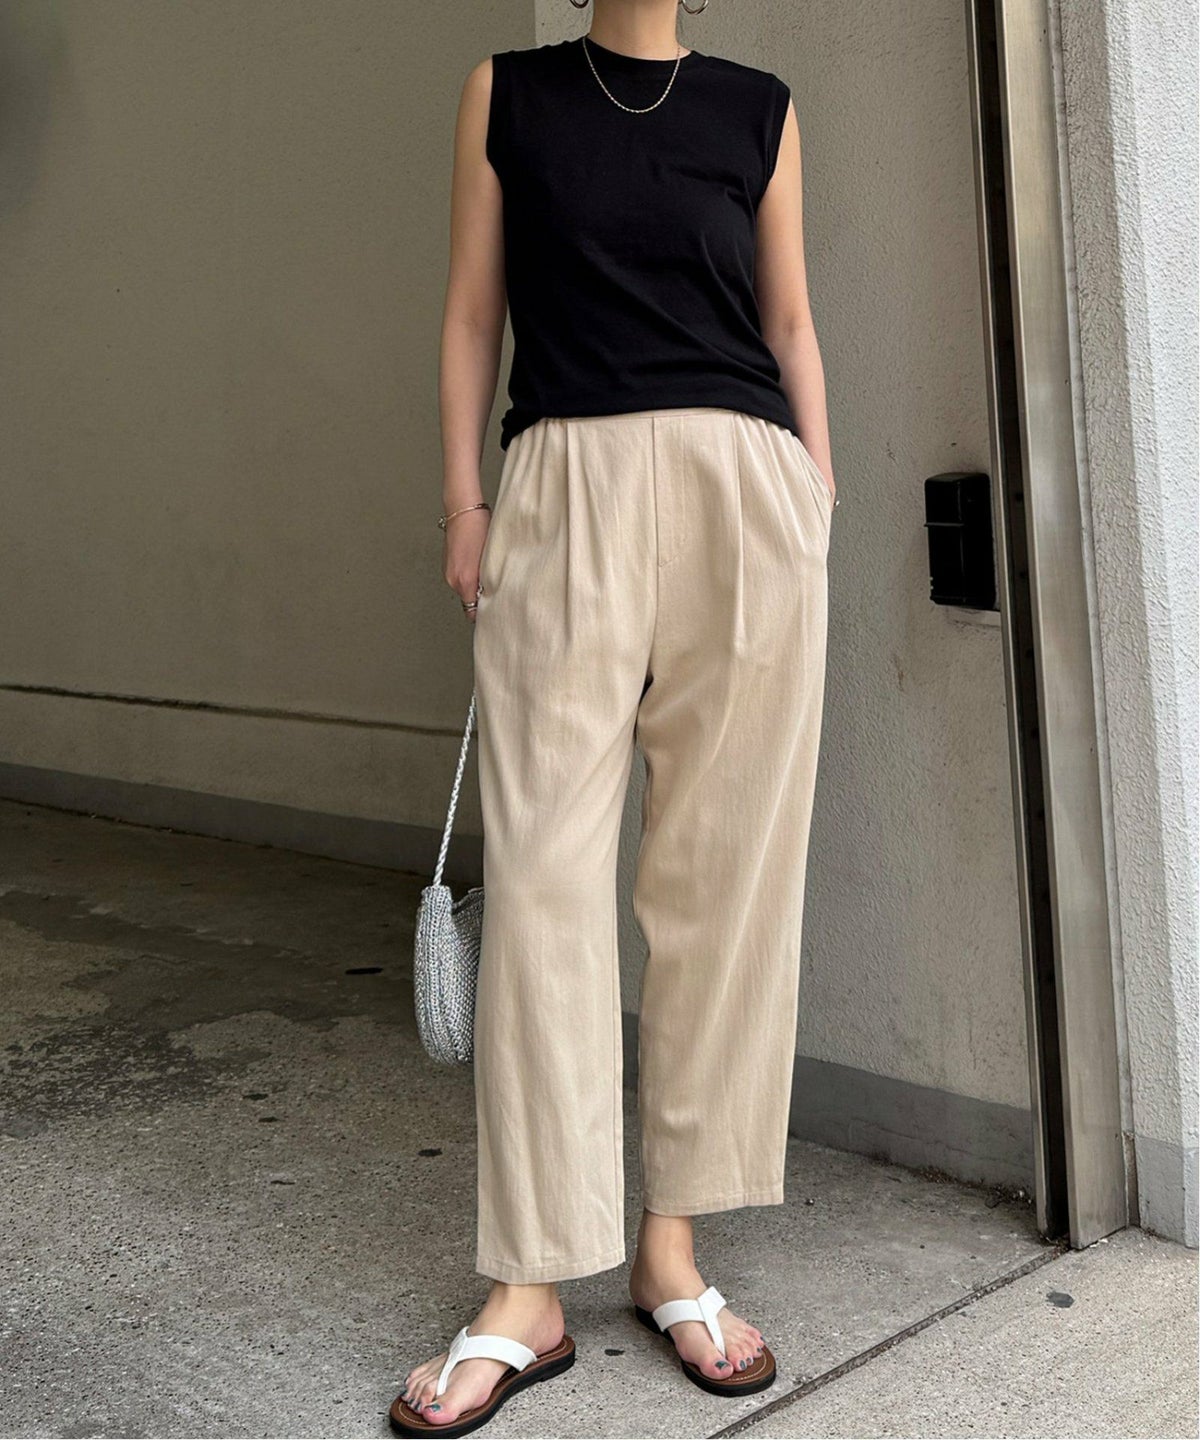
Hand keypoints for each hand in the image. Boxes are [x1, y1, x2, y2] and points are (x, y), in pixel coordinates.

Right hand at [443, 507, 490, 623]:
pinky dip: (468, 576)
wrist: (463, 511)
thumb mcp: (491, 559)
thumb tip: (494, 595)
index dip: (484, 613)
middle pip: (468, 601)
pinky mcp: (447, 565)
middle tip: (496, 591)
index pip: (472, 612)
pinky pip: (459, 578)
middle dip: (481, 599)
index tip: (494, 612)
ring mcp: (448, 573)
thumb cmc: (480, 529)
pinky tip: (477, 564)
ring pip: (464, 589)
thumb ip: (490, 581)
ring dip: (475, 586)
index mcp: (465, 580)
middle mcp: (453, 580)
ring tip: (486, 573)